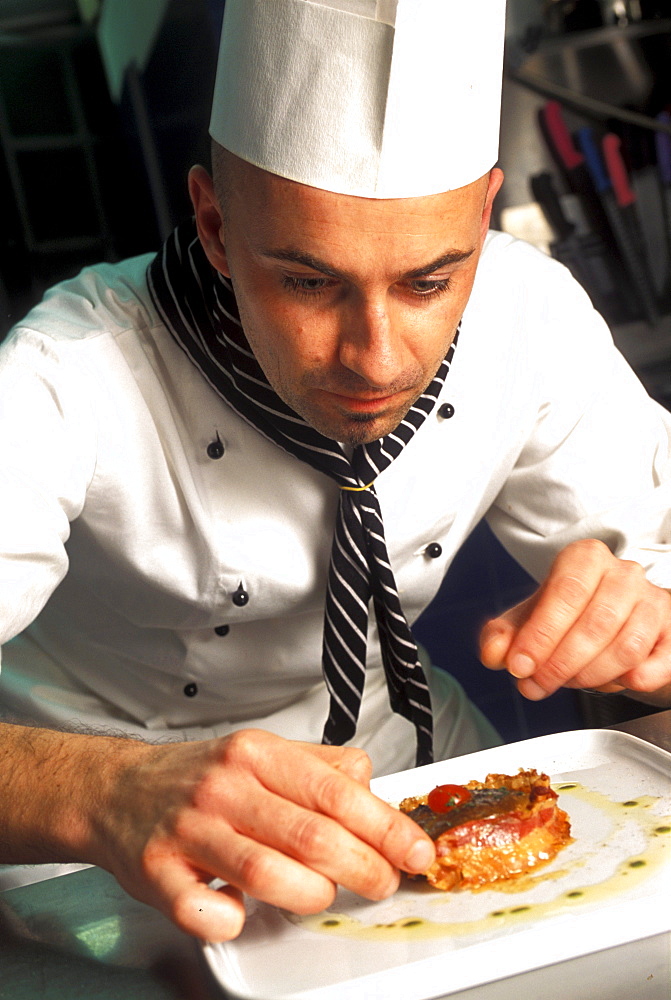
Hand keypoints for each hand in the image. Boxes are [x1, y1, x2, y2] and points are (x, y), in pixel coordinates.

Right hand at [93, 729, 434, 941]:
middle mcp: (224, 787)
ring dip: (311, 895)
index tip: (416, 851)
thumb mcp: (262, 752)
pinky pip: (205, 911)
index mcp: (257, 753)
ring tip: (322, 894)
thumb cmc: (198, 777)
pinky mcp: (158, 871)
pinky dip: (233, 920)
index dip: (386, 827)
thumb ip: (320, 766)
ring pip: (268, 875)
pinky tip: (242, 912)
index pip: (337, 791)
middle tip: (381, 883)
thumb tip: (371, 784)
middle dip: (364, 869)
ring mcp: (189, 830)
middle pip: (312, 837)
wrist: (118, 790)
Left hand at [479, 538, 670, 701]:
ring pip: (627, 645)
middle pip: (595, 623)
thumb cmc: (569, 616)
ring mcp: (653, 602)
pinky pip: (661, 659)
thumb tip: (494, 653)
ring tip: (569, 683)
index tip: (520, 665)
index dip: (540, 634)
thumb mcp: (529, 620)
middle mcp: (623, 574)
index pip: (565, 592)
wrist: (614, 621)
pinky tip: (619, 683)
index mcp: (585, 559)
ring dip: (592, 675)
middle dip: (560, 663)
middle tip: (537, 684)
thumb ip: (504, 635)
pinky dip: (639, 677)